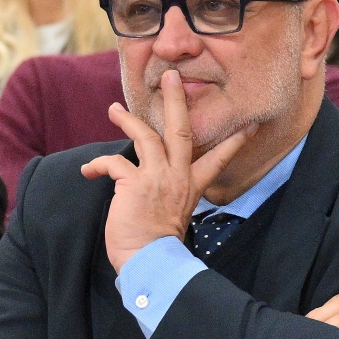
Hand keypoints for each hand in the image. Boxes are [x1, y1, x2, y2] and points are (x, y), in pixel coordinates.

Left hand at [82, 71, 257, 272]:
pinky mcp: (135, 183)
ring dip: (127, 120)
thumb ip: (169, 195)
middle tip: (172, 76)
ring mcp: (157, 178)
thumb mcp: (174, 216)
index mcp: (191, 186)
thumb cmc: (158, 246)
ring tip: (113, 109)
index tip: (250, 124)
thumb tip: (153, 188)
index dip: (234, 141)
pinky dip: (98, 164)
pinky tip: (88, 171)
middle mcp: (177, 177)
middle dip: (175, 100)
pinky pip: (114, 162)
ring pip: (145, 136)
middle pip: (180, 130)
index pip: (218, 159)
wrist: (150, 262)